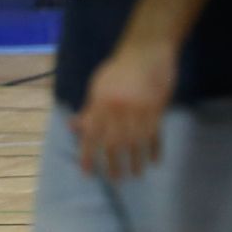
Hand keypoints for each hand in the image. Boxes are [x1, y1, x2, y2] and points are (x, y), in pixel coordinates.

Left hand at [72, 42, 176, 179]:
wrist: (147, 52)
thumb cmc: (119, 69)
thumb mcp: (98, 86)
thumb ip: (89, 109)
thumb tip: (74, 128)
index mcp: (101, 103)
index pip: (91, 135)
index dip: (87, 155)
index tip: (87, 173)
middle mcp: (118, 109)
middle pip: (114, 143)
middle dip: (113, 164)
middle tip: (115, 180)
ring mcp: (139, 110)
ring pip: (136, 142)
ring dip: (136, 161)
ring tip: (135, 174)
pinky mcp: (157, 109)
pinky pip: (156, 134)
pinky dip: (155, 149)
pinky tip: (154, 161)